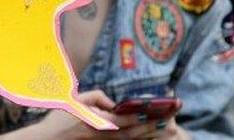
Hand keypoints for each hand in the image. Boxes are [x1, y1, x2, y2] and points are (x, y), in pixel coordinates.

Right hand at [30, 91, 187, 138]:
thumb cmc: (59, 119)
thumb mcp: (75, 101)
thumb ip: (96, 97)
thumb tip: (114, 102)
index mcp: (97, 122)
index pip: (126, 118)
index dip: (144, 114)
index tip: (161, 109)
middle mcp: (104, 135)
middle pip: (135, 131)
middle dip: (155, 125)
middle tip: (174, 119)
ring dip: (152, 135)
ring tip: (169, 129)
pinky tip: (149, 137)